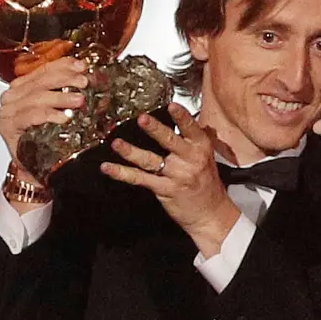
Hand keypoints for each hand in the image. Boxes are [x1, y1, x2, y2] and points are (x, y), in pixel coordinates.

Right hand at [0, 55, 87, 182]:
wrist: (34, 168)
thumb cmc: (45, 138)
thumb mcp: (58, 111)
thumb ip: (67, 93)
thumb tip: (87, 77)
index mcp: (22, 87)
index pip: (43, 70)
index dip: (63, 66)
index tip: (81, 66)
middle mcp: (12, 96)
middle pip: (40, 81)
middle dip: (65, 79)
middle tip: (84, 83)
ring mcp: (7, 111)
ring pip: (36, 97)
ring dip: (60, 97)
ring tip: (79, 100)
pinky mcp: (7, 127)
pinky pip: (30, 116)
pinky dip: (49, 115)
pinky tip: (64, 118)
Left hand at [101, 103, 239, 252]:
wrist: (211, 214)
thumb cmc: (207, 185)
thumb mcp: (207, 158)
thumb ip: (195, 140)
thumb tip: (185, 119)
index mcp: (201, 148)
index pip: (191, 129)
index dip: (182, 117)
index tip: (172, 106)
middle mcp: (190, 160)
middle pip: (170, 141)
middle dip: (155, 130)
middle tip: (143, 119)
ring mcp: (176, 175)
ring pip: (150, 160)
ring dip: (131, 152)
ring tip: (117, 144)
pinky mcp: (164, 189)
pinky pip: (140, 178)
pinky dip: (122, 173)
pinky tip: (109, 167)